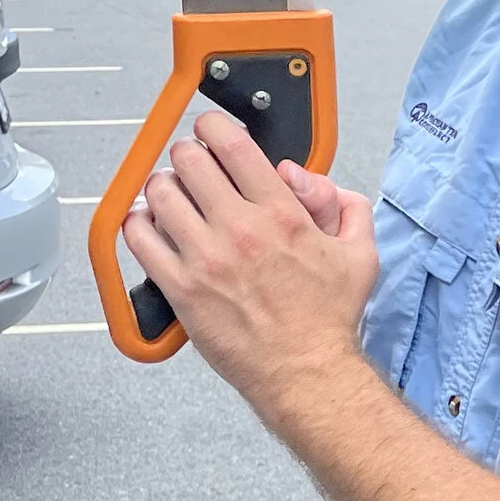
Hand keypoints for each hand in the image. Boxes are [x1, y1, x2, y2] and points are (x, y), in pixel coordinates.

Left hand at [120, 109, 378, 428]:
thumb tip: (308, 179)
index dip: (212, 127)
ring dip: (162, 186)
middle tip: (190, 165)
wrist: (306, 373)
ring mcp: (206, 259)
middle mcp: (240, 230)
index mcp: (281, 214)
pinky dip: (138, 224)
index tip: (209, 132)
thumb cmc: (327, 321)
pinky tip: (150, 225)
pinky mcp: (181, 288)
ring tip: (171, 195)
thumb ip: (345, 205)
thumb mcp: (360, 254)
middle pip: (187, 160)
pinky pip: (139, 238)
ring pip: (159, 193)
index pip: (231, 144)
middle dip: (186, 155)